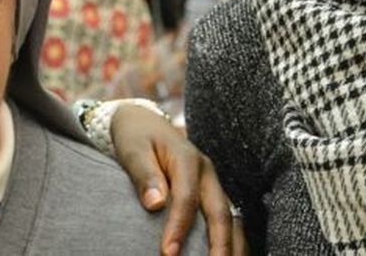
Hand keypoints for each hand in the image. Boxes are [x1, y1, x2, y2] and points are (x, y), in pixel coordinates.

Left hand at [113, 105, 246, 255]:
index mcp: (188, 159)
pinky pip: (229, 221)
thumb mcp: (133, 149)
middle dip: (220, 245)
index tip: (168, 253)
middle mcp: (208, 173)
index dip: (178, 227)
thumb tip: (155, 204)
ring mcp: (214, 184)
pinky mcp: (213, 195)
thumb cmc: (136, 137)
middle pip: (221, 213)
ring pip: (233, 219)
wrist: (145, 123)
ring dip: (233, 246)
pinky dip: (232, 241)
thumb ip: (144, 174)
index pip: (187, 198)